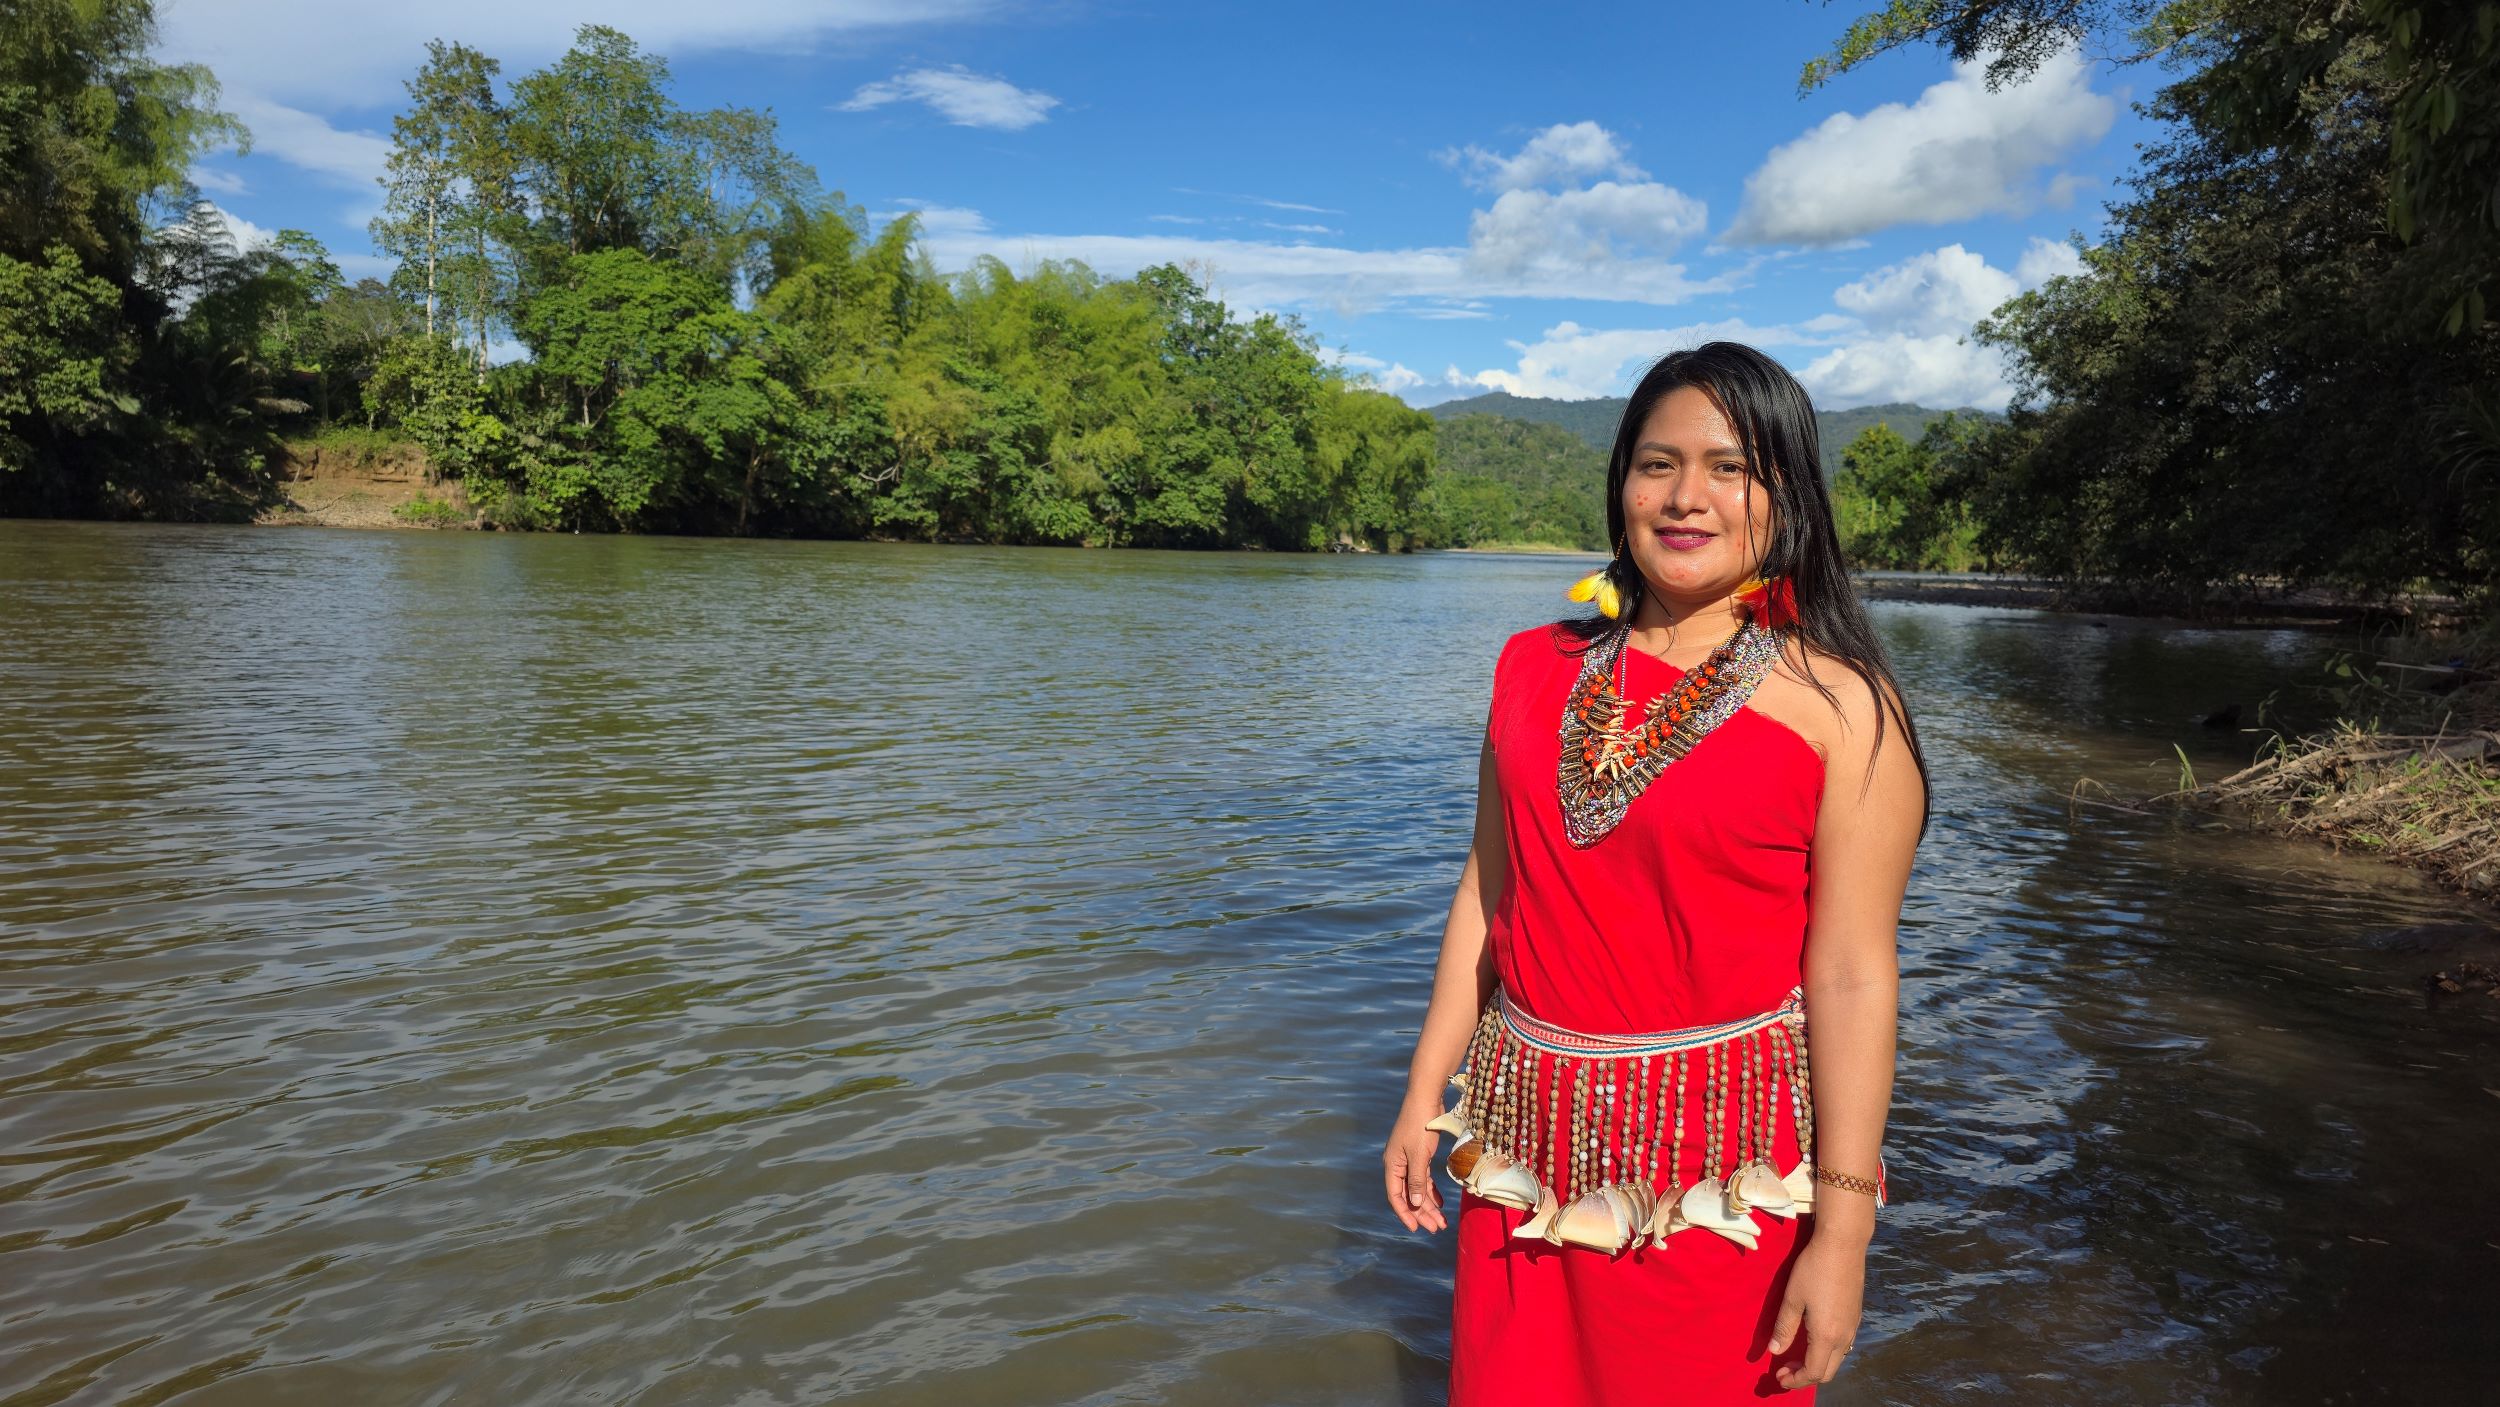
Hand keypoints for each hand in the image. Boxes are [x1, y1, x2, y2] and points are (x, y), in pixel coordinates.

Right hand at [1382, 1113, 1447, 1233]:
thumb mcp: (1420, 1155)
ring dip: (1428, 1204)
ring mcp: (1408, 1159)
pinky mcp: (1419, 1154)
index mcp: (1392, 1165)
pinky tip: (1440, 1201)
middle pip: (1408, 1195)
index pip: (1395, 1196)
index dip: (1405, 1214)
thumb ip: (1417, 1180)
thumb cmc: (1421, 1125)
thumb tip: (1414, 1202)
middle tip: (1437, 1228)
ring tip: (1441, 1220)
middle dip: (1421, 1213)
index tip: (1416, 1229)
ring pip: (1417, 1188)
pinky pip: (1424, 1178)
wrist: (1425, 1098)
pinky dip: (1431, 1190)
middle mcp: (1398, 1164)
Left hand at [1766, 1230, 1866, 1390]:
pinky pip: (1843, 1345)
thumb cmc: (1814, 1269)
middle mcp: (1844, 1336)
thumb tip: (1775, 1352)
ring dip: (1817, 1364)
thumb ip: (1784, 1328)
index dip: (1795, 1380)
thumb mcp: (1792, 1298)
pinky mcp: (1856, 1315)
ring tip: (1796, 1356)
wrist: (1843, 1244)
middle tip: (1784, 1370)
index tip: (1778, 1377)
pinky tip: (1813, 1339)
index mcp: (1826, 1335)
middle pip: (1828, 1372)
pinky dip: (1827, 1352)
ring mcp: (1853, 1326)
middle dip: (1805, 1377)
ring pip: (1837, 1359)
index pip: (1813, 1372)